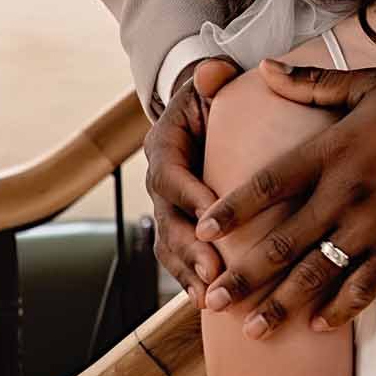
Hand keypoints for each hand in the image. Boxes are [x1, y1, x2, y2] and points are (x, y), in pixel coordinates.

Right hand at [144, 57, 240, 302]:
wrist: (204, 116)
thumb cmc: (215, 100)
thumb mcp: (213, 84)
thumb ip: (214, 79)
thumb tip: (213, 73)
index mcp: (164, 146)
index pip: (171, 173)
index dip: (190, 196)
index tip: (213, 217)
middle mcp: (159, 180)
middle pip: (166, 220)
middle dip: (189, 248)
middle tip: (214, 271)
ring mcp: (166, 207)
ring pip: (169, 245)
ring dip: (188, 273)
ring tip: (210, 297)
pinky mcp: (179, 226)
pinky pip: (179, 258)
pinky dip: (191, 280)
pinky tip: (207, 302)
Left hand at [197, 64, 375, 336]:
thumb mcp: (372, 84)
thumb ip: (313, 84)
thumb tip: (266, 69)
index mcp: (334, 151)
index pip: (270, 184)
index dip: (233, 209)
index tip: (203, 231)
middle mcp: (348, 194)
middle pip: (284, 241)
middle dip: (245, 275)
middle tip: (211, 301)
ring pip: (319, 273)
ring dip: (282, 304)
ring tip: (252, 329)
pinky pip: (366, 287)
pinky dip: (341, 310)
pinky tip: (317, 326)